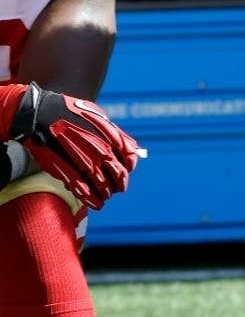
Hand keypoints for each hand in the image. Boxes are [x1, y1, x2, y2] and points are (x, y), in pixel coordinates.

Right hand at [11, 83, 140, 209]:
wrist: (42, 114)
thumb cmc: (71, 113)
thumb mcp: (99, 116)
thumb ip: (115, 133)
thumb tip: (131, 149)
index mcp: (111, 137)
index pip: (130, 159)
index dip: (129, 167)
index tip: (127, 170)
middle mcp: (101, 151)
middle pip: (119, 176)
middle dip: (120, 184)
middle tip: (118, 188)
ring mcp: (84, 163)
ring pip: (103, 186)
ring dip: (107, 193)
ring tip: (106, 196)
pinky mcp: (66, 172)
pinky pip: (84, 190)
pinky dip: (92, 199)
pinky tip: (96, 204)